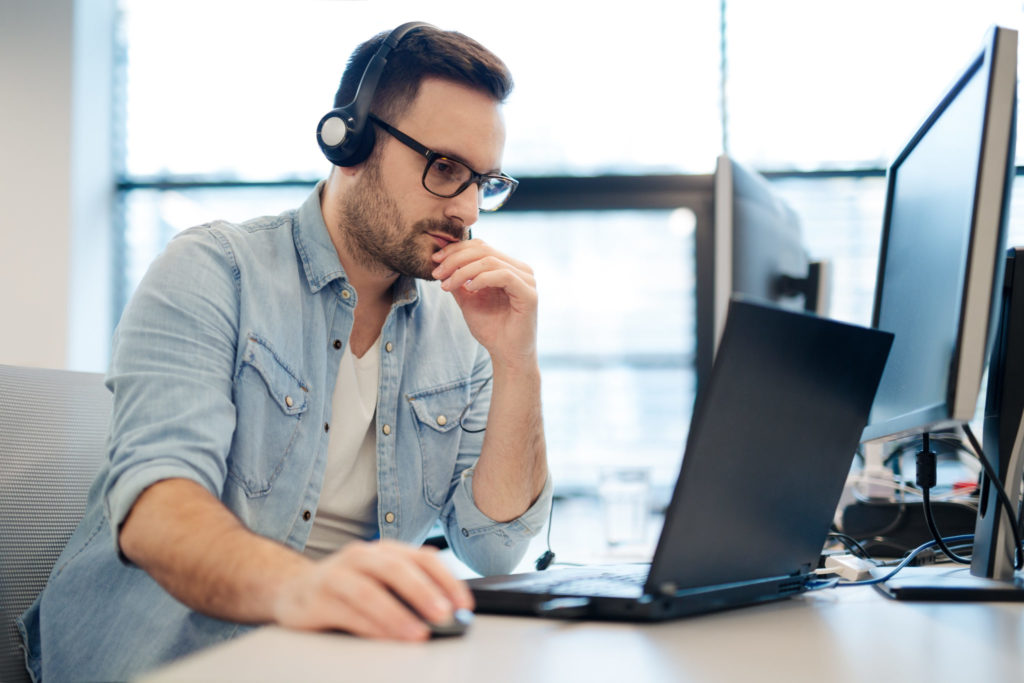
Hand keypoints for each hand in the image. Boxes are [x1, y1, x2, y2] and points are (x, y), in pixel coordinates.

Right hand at [273, 539, 473, 640]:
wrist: (292, 590)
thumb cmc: (347, 589)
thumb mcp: (380, 582)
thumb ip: (408, 591)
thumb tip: (449, 614)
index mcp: (385, 551)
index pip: (423, 558)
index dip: (447, 580)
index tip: (464, 604)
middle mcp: (362, 556)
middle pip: (396, 569)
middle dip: (423, 592)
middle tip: (444, 615)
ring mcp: (337, 574)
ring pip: (370, 591)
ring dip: (397, 614)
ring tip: (417, 633)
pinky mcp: (318, 597)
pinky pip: (347, 612)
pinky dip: (369, 626)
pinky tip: (385, 639)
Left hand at [430, 239, 537, 367]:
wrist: (506, 355)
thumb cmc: (491, 330)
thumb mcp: (468, 301)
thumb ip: (459, 281)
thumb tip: (440, 263)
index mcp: (508, 267)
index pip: (481, 247)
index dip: (456, 250)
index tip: (435, 261)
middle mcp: (520, 269)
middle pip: (484, 250)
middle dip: (456, 259)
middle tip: (437, 273)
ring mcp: (527, 280)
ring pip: (491, 261)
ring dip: (463, 271)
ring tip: (447, 285)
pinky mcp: (529, 293)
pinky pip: (503, 275)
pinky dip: (481, 279)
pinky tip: (469, 289)